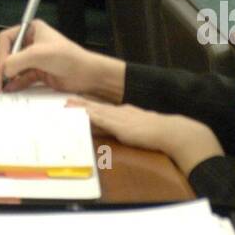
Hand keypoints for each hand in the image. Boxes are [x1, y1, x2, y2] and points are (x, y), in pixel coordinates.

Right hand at [0, 19, 124, 101]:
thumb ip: (16, 61)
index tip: (3, 66)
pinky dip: (16, 83)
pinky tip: (11, 89)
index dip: (2, 52)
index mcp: (32, 30)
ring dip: (9, 77)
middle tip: (2, 79)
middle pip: (9, 54)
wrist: (86, 73)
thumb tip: (2, 70)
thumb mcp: (37, 54)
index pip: (7, 39)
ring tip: (4, 87)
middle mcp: (32, 43)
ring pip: (15, 68)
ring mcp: (35, 59)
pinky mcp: (39, 72)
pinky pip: (22, 78)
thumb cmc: (67, 57)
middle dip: (4, 66)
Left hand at [65, 100, 223, 173]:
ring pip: (95, 110)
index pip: (103, 108)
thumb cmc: (157, 133)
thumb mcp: (139, 130)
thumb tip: (122, 133)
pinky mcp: (119, 124)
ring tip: (67, 105)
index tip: (77, 104)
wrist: (169, 131)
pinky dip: (89, 116)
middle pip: (95, 106)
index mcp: (124, 112)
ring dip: (81, 108)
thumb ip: (129, 130)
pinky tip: (81, 114)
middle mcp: (119, 111)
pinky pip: (100, 119)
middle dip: (80, 104)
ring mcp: (119, 117)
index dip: (89, 106)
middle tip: (65, 101)